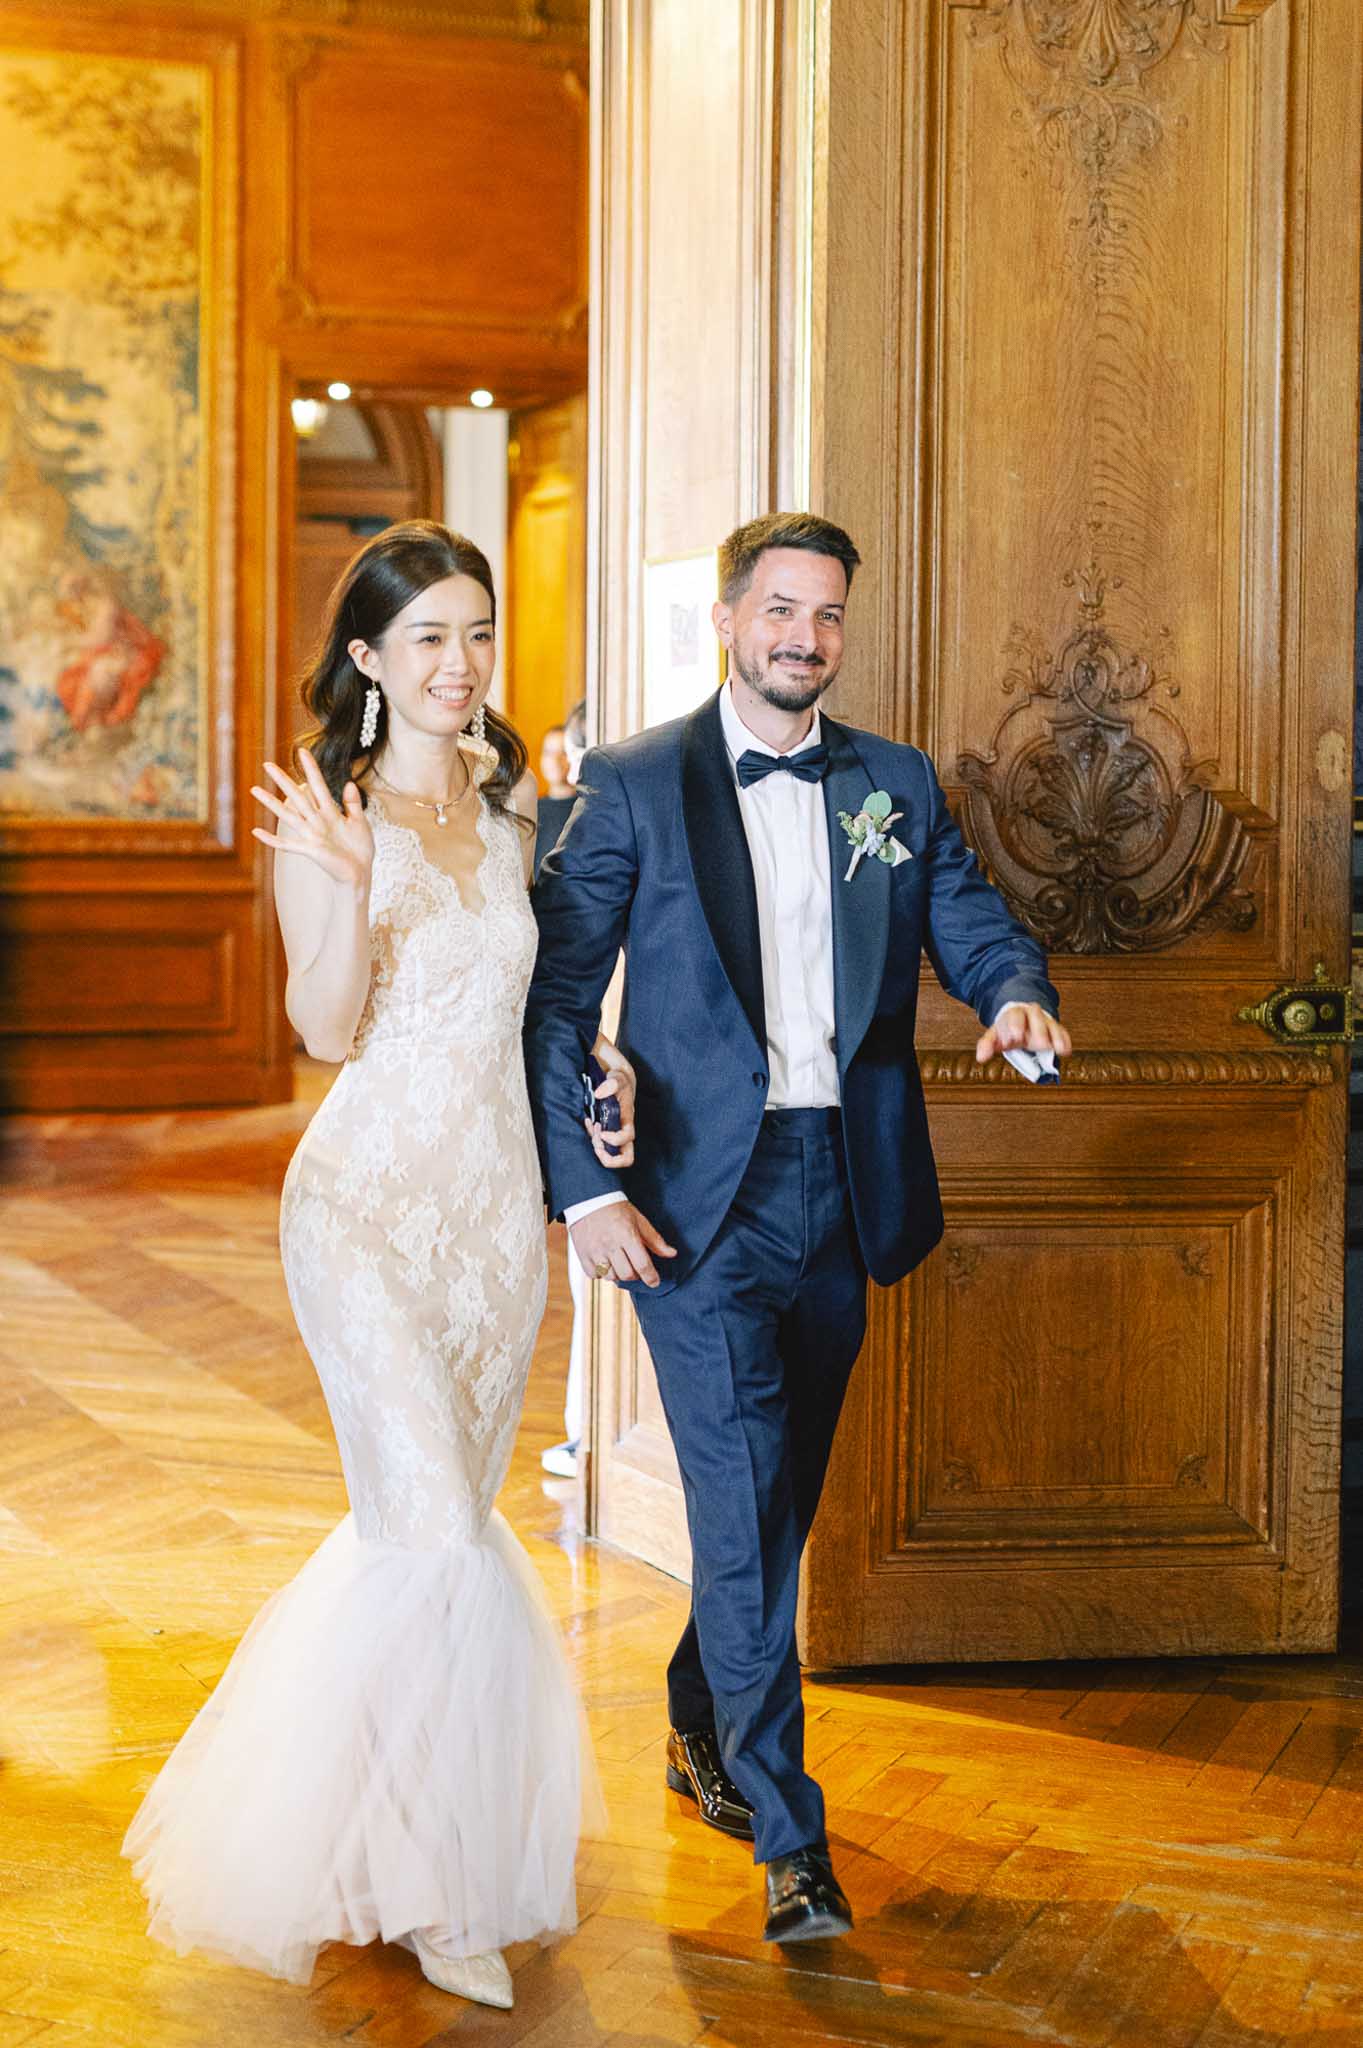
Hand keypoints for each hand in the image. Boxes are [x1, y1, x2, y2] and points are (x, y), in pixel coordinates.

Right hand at [251, 750, 373, 888]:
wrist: (360, 873)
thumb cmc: (360, 848)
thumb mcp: (360, 822)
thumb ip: (353, 803)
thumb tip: (348, 782)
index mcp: (331, 811)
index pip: (318, 785)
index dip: (310, 768)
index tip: (302, 751)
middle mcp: (317, 820)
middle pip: (297, 795)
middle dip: (283, 780)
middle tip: (267, 764)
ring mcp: (311, 835)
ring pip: (288, 815)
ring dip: (270, 803)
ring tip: (255, 790)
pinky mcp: (309, 850)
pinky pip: (286, 844)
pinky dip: (271, 839)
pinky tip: (256, 832)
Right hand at [570, 1201, 676, 1287]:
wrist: (589, 1199)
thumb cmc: (616, 1209)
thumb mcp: (639, 1220)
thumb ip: (655, 1240)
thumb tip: (671, 1254)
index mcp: (626, 1235)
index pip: (642, 1264)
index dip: (651, 1277)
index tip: (655, 1282)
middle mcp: (610, 1245)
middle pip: (627, 1274)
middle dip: (635, 1275)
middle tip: (635, 1267)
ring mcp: (594, 1251)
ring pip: (611, 1277)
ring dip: (618, 1274)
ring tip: (619, 1262)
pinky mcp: (582, 1254)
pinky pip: (594, 1275)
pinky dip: (601, 1273)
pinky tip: (604, 1262)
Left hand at [587, 1034, 635, 1168]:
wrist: (615, 1079)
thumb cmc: (619, 1080)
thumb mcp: (617, 1078)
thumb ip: (611, 1084)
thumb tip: (599, 1094)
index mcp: (628, 1120)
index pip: (627, 1139)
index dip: (614, 1140)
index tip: (601, 1131)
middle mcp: (623, 1130)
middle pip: (626, 1158)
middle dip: (609, 1158)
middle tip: (597, 1146)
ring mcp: (614, 1133)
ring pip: (612, 1155)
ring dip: (598, 1148)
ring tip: (591, 1128)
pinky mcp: (605, 1131)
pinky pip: (600, 1144)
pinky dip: (591, 1138)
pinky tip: (588, 1122)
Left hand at [975, 1002, 1070, 1064]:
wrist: (1023, 1019)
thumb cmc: (1008, 1029)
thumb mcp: (995, 1034)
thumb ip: (987, 1044)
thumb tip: (981, 1057)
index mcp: (1014, 1014)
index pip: (1015, 1016)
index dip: (1015, 1025)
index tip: (1015, 1038)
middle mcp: (1031, 1014)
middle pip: (1035, 1016)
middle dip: (1038, 1030)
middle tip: (1039, 1044)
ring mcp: (1045, 1021)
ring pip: (1051, 1024)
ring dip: (1055, 1036)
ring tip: (1057, 1049)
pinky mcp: (1055, 1029)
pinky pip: (1062, 1032)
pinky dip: (1065, 1040)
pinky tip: (1065, 1051)